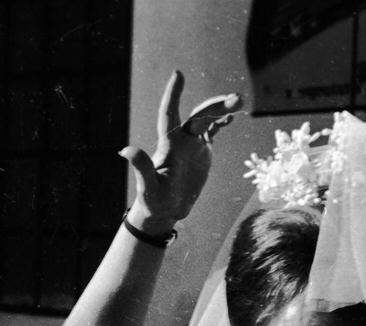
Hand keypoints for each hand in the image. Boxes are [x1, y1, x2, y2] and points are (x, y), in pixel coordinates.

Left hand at [122, 71, 242, 235]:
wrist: (165, 210)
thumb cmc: (153, 201)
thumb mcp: (148, 186)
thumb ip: (141, 167)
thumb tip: (125, 150)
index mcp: (168, 144)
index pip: (169, 113)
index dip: (173, 94)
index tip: (177, 74)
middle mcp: (180, 140)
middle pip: (198, 115)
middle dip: (216, 105)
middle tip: (236, 99)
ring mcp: (192, 145)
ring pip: (207, 119)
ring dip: (223, 109)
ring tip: (240, 101)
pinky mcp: (201, 153)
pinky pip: (212, 132)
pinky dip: (221, 122)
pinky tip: (232, 117)